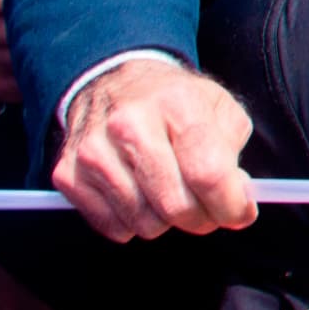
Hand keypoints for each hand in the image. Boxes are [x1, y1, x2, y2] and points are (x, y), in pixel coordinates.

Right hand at [54, 60, 255, 242]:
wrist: (113, 82)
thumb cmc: (175, 101)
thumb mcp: (219, 108)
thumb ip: (235, 152)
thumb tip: (238, 199)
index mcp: (177, 103)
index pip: (208, 173)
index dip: (231, 205)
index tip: (240, 214)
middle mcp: (129, 125)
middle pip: (176, 205)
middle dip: (202, 218)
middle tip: (208, 209)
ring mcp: (93, 151)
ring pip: (145, 222)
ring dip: (167, 220)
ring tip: (170, 193)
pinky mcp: (68, 174)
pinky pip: (113, 226)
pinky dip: (133, 222)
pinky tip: (140, 195)